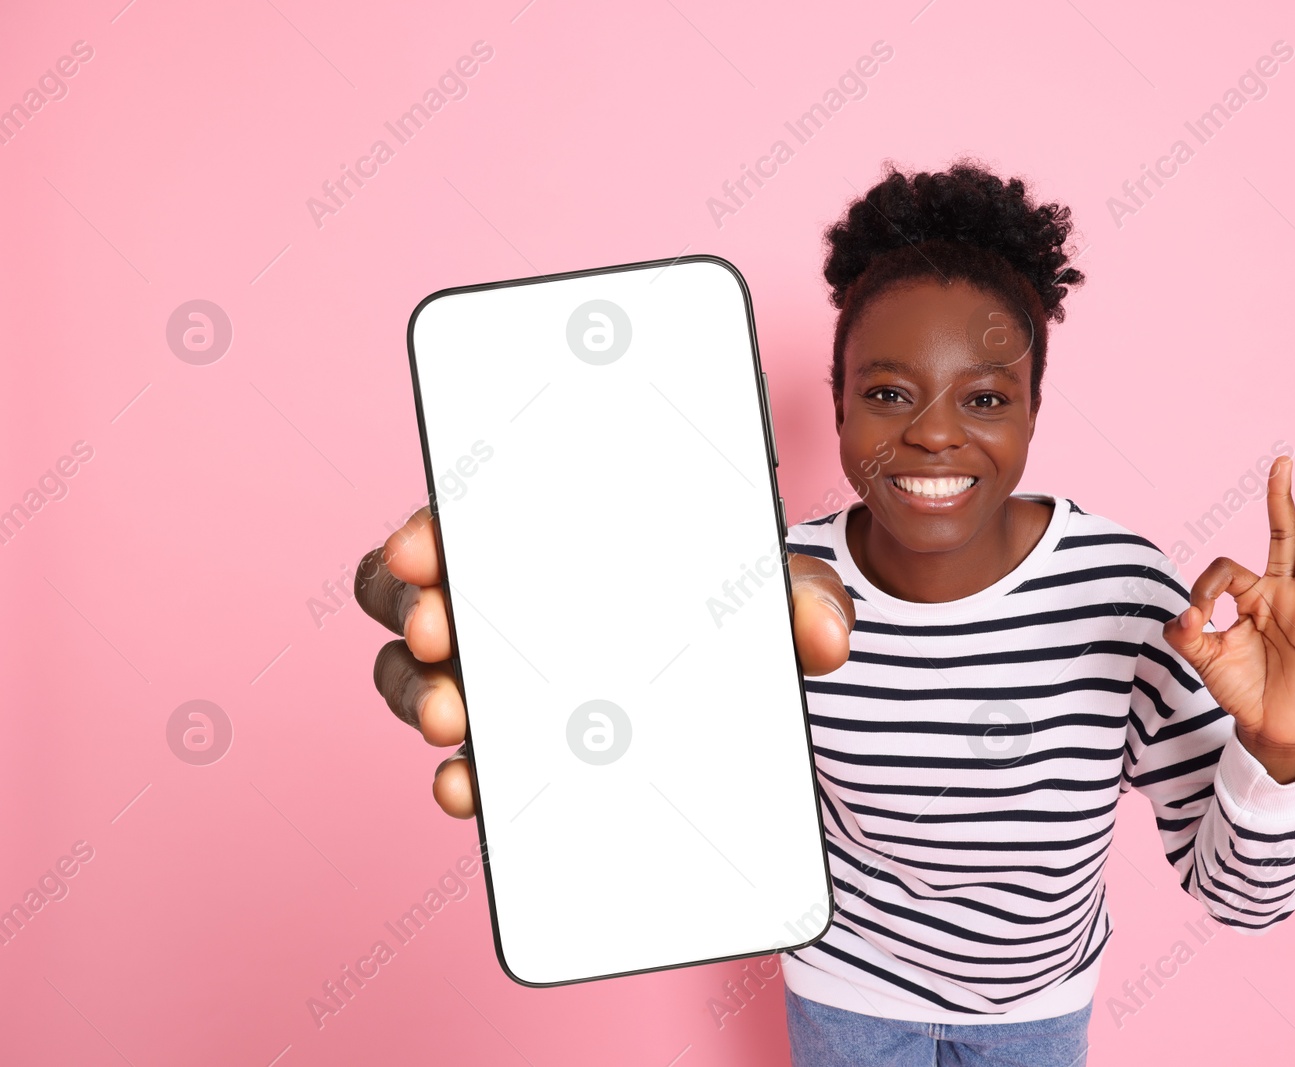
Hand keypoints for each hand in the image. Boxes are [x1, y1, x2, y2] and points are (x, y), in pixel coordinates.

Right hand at [356, 506, 855, 817]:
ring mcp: (499, 682)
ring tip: (453, 716)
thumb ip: (804, 601)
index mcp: (551, 541)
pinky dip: (458, 776)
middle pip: (416, 596)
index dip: (429, 528)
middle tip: (444, 630)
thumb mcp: (775, 594)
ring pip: (416, 677)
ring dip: (421, 693)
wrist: (747, 696)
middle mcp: (505, 605)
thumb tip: (825, 639)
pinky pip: (461, 761)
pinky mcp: (510, 752)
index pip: (463, 521)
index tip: (425, 545)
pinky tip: (468, 790)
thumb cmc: (734, 612)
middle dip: (417, 609)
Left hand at [1162, 457, 1294, 783]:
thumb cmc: (1237, 686)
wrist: (1264, 726)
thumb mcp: (1201, 658)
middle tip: (1284, 460)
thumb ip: (1185, 634)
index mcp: (1250, 594)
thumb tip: (1183, 614)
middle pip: (1283, 536)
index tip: (1194, 615)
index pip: (1229, 567)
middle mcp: (1281, 593)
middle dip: (1282, 499)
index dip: (1206, 585)